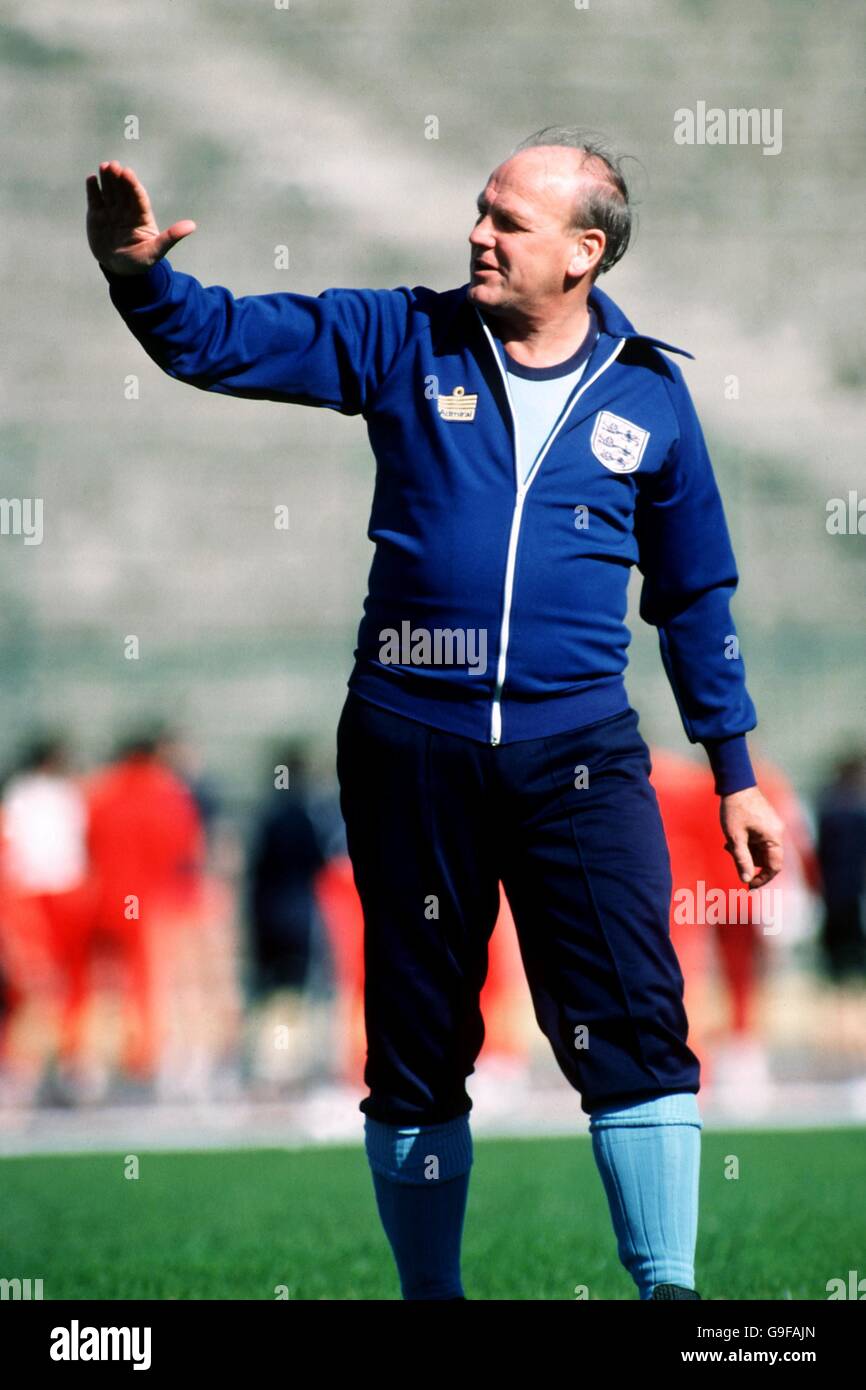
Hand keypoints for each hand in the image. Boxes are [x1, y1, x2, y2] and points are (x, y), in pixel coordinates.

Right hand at [85, 161, 196, 275]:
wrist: (119, 270)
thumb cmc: (140, 261)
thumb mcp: (157, 251)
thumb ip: (171, 237)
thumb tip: (192, 226)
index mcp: (141, 216)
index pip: (138, 197)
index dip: (133, 185)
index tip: (128, 173)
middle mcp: (126, 210)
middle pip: (123, 190)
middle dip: (119, 178)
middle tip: (114, 165)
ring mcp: (111, 211)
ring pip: (109, 191)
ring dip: (107, 179)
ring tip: (104, 166)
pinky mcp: (97, 215)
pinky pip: (95, 199)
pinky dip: (93, 190)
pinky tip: (91, 179)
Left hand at [719, 785, 783, 888]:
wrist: (736, 784)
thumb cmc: (735, 810)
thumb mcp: (735, 838)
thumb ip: (742, 860)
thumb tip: (746, 880)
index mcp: (774, 837)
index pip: (774, 866)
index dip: (763, 878)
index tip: (749, 886)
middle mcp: (777, 832)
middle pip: (767, 858)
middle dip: (750, 861)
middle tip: (732, 857)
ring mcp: (773, 826)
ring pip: (762, 849)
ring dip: (747, 852)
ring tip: (728, 845)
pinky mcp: (767, 822)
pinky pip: (760, 840)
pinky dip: (748, 843)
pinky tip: (733, 839)